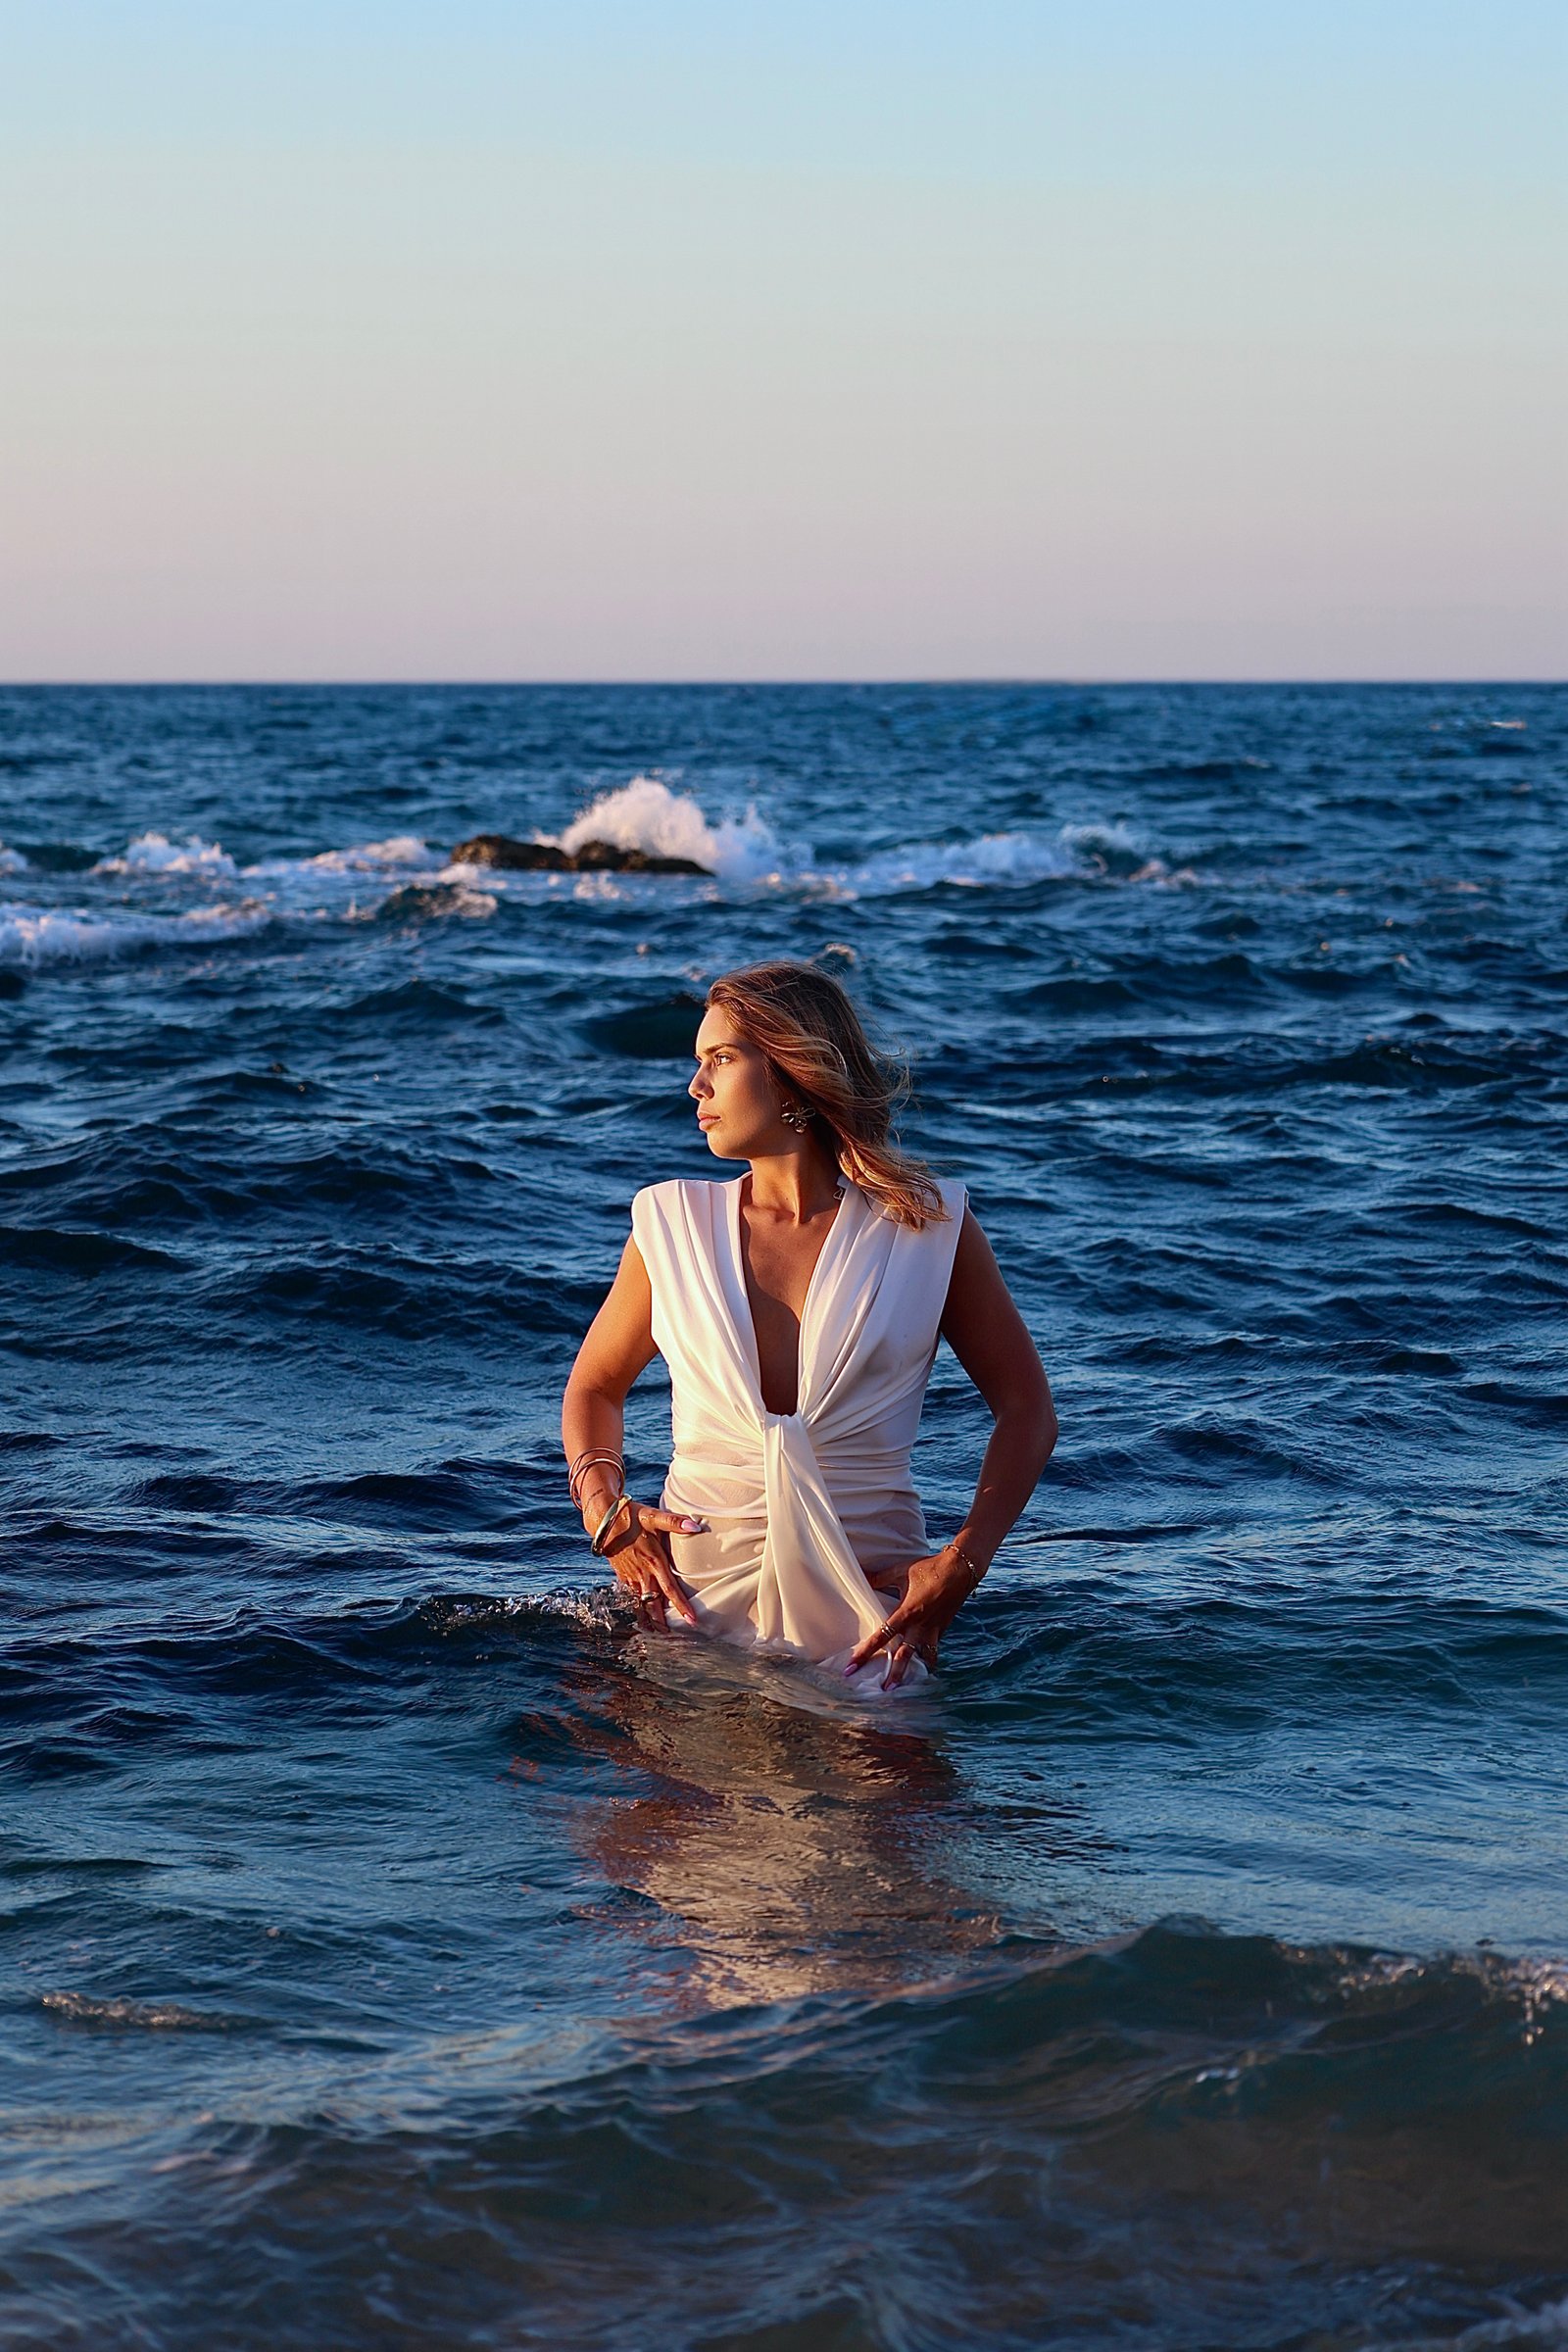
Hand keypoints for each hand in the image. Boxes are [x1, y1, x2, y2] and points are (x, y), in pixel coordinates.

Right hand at [593, 1498, 707, 1630]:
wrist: (603, 1519)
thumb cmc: (631, 1516)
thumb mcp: (653, 1516)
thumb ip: (674, 1522)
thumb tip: (696, 1526)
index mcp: (654, 1561)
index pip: (671, 1589)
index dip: (681, 1605)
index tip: (692, 1620)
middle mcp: (643, 1572)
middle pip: (654, 1603)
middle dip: (662, 1622)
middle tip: (672, 1637)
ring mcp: (631, 1575)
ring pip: (642, 1603)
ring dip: (650, 1619)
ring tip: (657, 1633)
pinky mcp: (623, 1575)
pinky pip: (632, 1596)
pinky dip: (638, 1608)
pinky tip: (643, 1615)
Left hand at [847, 1545, 984, 1687]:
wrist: (961, 1569)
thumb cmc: (929, 1568)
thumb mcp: (901, 1571)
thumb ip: (879, 1578)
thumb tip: (860, 1576)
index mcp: (907, 1612)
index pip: (882, 1636)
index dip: (865, 1653)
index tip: (852, 1667)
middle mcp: (920, 1625)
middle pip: (904, 1656)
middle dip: (894, 1675)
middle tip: (884, 1691)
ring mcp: (934, 1629)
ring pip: (924, 1656)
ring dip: (916, 1671)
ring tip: (909, 1686)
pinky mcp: (944, 1628)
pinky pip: (934, 1647)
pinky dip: (928, 1656)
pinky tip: (924, 1663)